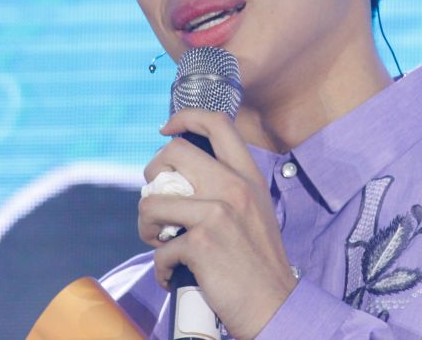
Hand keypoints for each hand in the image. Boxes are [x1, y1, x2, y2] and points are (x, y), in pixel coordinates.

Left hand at [139, 108, 296, 339]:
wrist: (275, 305)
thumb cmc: (259, 263)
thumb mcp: (255, 211)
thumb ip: (227, 189)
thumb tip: (183, 180)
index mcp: (248, 176)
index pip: (218, 123)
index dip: (185, 117)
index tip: (166, 129)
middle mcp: (234, 187)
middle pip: (173, 153)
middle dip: (152, 176)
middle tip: (158, 202)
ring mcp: (217, 213)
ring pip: (152, 201)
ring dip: (146, 225)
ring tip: (160, 241)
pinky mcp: (202, 244)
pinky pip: (160, 249)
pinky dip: (161, 268)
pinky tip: (173, 275)